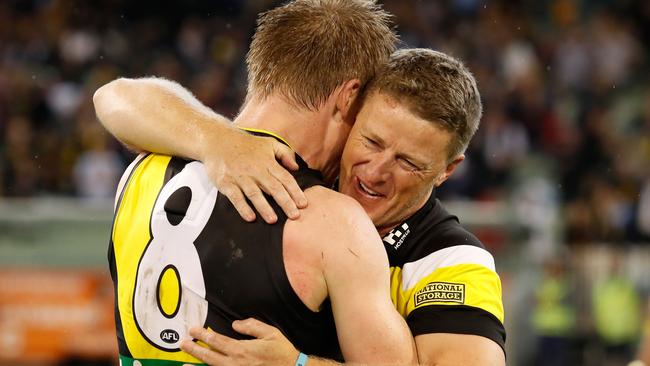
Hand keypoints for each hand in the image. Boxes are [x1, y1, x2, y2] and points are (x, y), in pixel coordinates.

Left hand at [180, 318, 299, 365]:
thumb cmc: (282, 353)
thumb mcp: (270, 333)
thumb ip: (252, 326)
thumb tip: (235, 324)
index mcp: (242, 349)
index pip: (217, 340)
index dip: (203, 335)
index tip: (193, 330)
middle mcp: (236, 363)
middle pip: (209, 356)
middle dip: (195, 349)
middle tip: (183, 343)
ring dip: (198, 365)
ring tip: (185, 363)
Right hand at [202, 128, 307, 223]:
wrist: (217, 140)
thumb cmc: (246, 144)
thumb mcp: (269, 143)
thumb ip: (285, 153)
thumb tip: (296, 168)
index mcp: (267, 162)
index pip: (285, 178)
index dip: (295, 191)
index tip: (303, 204)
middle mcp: (255, 170)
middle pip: (273, 187)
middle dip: (285, 202)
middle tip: (295, 216)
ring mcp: (240, 176)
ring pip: (254, 194)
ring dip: (264, 207)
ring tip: (273, 220)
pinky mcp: (226, 182)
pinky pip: (235, 197)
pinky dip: (242, 207)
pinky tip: (251, 217)